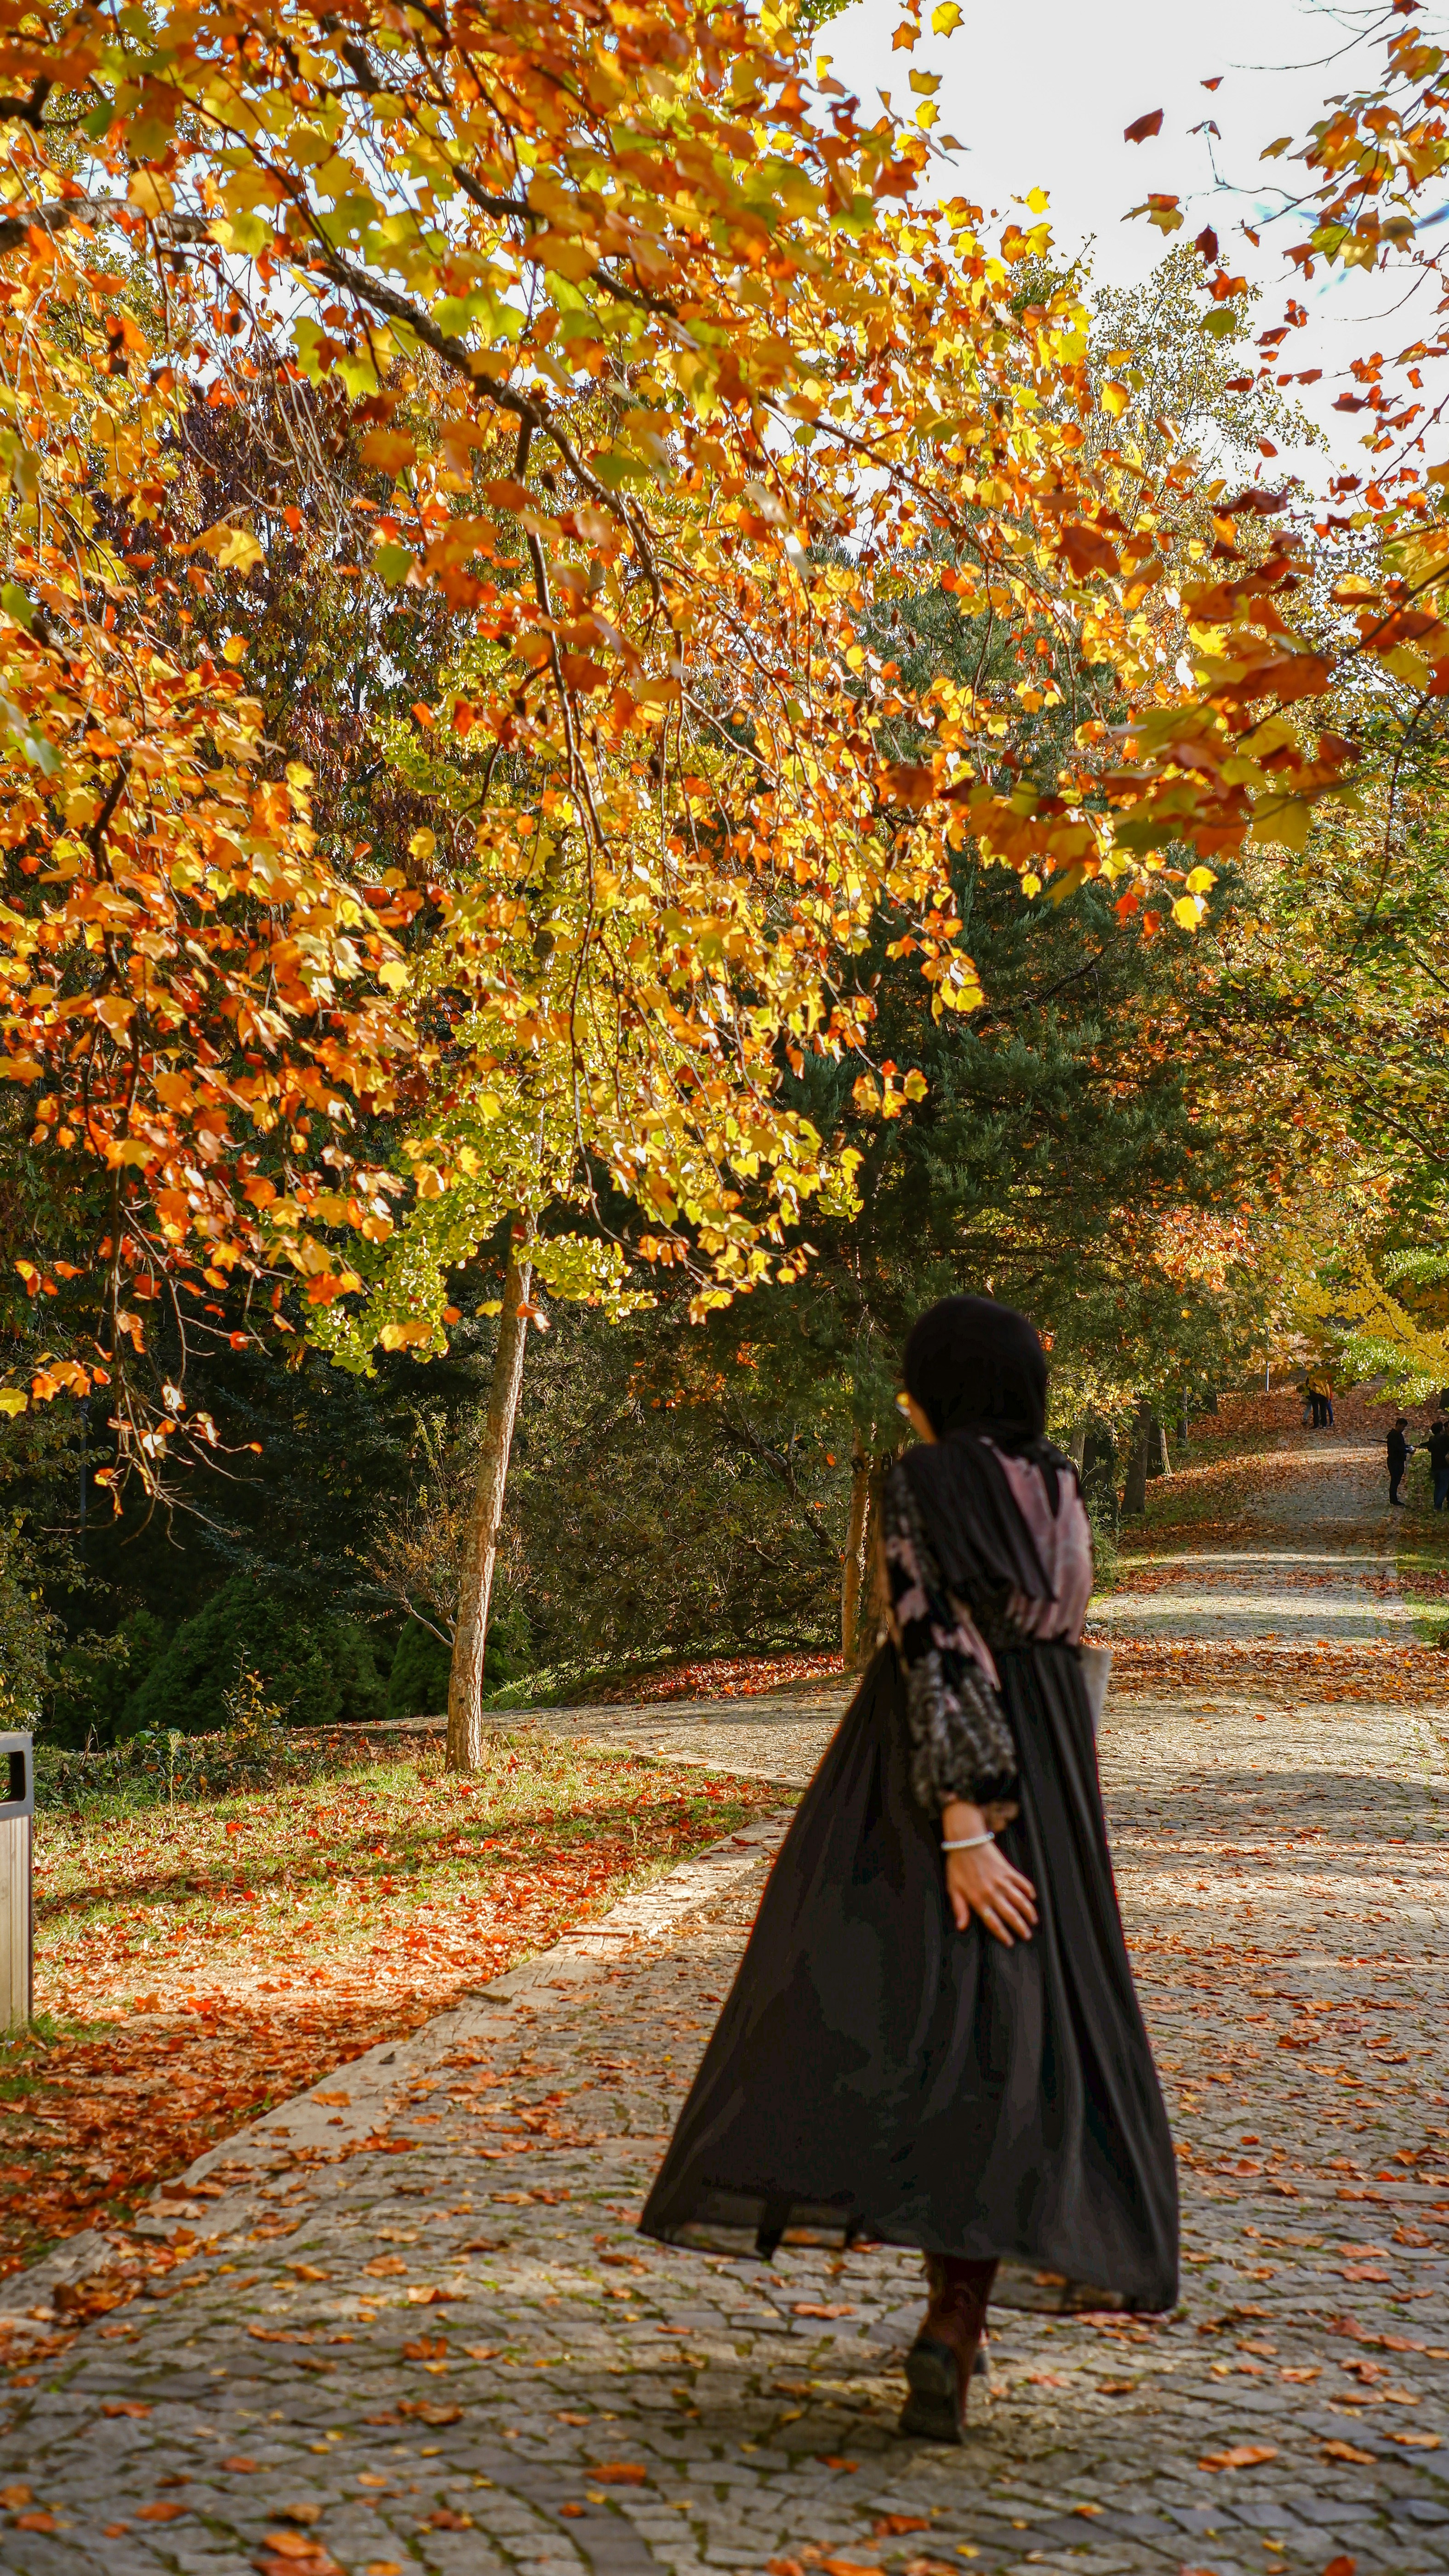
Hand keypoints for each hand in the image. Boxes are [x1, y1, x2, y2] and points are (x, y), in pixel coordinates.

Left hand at [940, 1802, 1036, 1945]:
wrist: (966, 1842)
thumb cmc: (957, 1866)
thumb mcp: (954, 1889)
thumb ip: (960, 1909)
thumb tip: (961, 1927)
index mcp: (978, 1899)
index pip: (994, 1922)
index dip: (1003, 1934)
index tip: (1010, 1942)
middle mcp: (992, 1893)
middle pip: (1011, 1914)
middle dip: (1020, 1927)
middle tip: (1026, 1935)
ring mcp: (1002, 1881)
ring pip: (1020, 1901)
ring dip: (1028, 1912)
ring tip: (1033, 1920)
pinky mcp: (1008, 1870)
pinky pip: (1022, 1883)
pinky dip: (1029, 1890)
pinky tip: (1032, 1897)